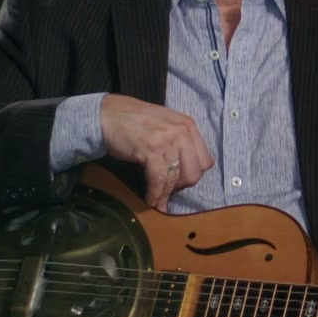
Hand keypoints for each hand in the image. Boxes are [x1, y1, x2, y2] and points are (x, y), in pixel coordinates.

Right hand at [99, 94, 214, 210]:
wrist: (109, 114)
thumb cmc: (137, 121)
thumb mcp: (168, 125)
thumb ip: (187, 142)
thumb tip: (208, 164)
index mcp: (189, 126)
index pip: (204, 161)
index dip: (193, 175)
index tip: (181, 182)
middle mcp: (182, 132)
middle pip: (193, 173)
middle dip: (181, 186)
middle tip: (168, 190)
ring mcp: (167, 140)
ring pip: (174, 178)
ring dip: (165, 194)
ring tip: (158, 202)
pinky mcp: (150, 150)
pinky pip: (158, 179)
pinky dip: (155, 194)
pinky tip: (150, 200)